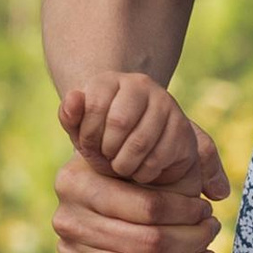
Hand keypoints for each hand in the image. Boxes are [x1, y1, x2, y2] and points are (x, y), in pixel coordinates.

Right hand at [54, 149, 220, 252]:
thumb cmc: (135, 173)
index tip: (206, 209)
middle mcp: (67, 217)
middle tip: (212, 231)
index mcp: (79, 179)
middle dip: (190, 240)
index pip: (148, 206)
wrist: (107, 199)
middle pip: (145, 242)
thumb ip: (172, 158)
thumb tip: (217, 190)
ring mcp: (69, 250)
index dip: (185, 211)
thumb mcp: (146, 155)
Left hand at [59, 70, 231, 194]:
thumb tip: (73, 97)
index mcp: (111, 80)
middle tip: (107, 158)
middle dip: (107, 150)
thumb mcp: (82, 131)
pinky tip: (140, 170)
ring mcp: (165, 103)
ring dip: (124, 165)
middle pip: (119, 122)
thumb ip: (70, 116)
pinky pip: (158, 157)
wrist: (142, 152)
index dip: (88, 135)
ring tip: (121, 167)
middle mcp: (141, 85)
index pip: (94, 105)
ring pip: (140, 142)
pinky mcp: (181, 127)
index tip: (90, 146)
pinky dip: (144, 172)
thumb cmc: (105, 140)